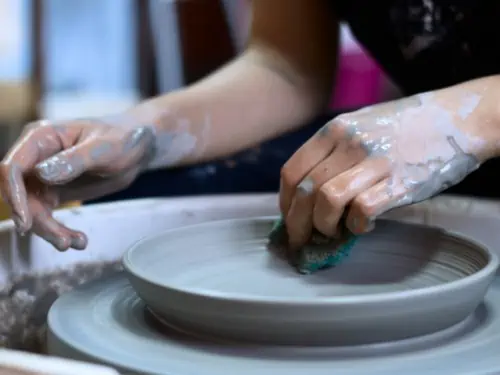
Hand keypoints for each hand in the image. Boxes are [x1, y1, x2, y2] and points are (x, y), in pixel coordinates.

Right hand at [0, 117, 154, 250]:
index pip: (12, 167)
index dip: (14, 195)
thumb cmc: (122, 138)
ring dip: (49, 230)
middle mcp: (36, 157)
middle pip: (19, 194)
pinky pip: (46, 215)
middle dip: (36, 220)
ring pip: (31, 209)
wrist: (137, 148)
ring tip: (75, 242)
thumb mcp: (103, 148)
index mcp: (42, 138)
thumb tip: (41, 174)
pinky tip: (78, 239)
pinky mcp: (54, 191)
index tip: (25, 220)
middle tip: (61, 240)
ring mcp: (43, 175)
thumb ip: (74, 160)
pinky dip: (59, 230)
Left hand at [280, 89, 499, 249]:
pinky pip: (362, 211)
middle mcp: (349, 143)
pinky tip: (363, 226)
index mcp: (335, 129)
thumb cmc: (405, 126)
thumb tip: (309, 192)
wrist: (457, 118)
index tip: (289, 217)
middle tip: (301, 238)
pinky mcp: (400, 182)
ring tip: (332, 232)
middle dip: (297, 223)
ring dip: (323, 226)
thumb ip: (333, 152)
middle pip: (305, 191)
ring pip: (327, 201)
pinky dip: (356, 226)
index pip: (292, 171)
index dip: (285, 201)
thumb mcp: (360, 125)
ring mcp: (375, 162)